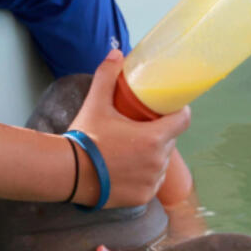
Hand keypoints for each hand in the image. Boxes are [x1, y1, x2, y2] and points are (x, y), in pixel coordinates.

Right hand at [70, 50, 190, 208]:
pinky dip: (144, 177)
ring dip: (153, 156)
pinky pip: (152, 183)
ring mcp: (151, 181)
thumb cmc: (84, 139)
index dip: (178, 112)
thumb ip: (107, 77)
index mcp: (154, 138)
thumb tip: (116, 53)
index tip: (169, 110)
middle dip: (159, 135)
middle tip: (140, 130)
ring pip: (161, 163)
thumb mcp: (95, 104)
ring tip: (132, 152)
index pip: (183, 120)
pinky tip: (130, 171)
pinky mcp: (142, 197)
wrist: (67, 174)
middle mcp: (158, 161)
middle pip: (169, 142)